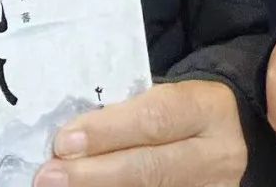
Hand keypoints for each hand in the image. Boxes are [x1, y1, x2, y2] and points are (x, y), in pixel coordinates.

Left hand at [34, 80, 245, 186]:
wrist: (225, 135)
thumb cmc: (180, 112)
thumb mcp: (165, 97)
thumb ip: (126, 113)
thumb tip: (69, 140)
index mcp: (208, 109)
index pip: (154, 119)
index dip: (107, 132)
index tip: (63, 142)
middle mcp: (218, 155)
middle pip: (151, 169)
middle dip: (94, 174)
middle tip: (50, 177)